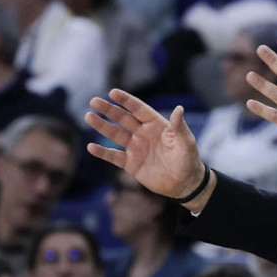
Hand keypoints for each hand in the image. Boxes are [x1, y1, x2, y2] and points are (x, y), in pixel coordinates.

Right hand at [85, 90, 207, 202]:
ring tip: (89, 116)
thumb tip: (179, 108)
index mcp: (156, 124)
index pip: (138, 109)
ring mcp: (136, 148)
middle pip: (123, 119)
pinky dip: (103, 152)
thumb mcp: (186, 142)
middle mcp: (143, 133)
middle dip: (109, 110)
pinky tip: (91, 147)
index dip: (126, 101)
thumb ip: (180, 127)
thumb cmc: (188, 160)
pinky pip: (114, 156)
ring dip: (102, 126)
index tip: (113, 92)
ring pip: (115, 134)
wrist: (185, 184)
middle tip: (94, 101)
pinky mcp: (131, 164)